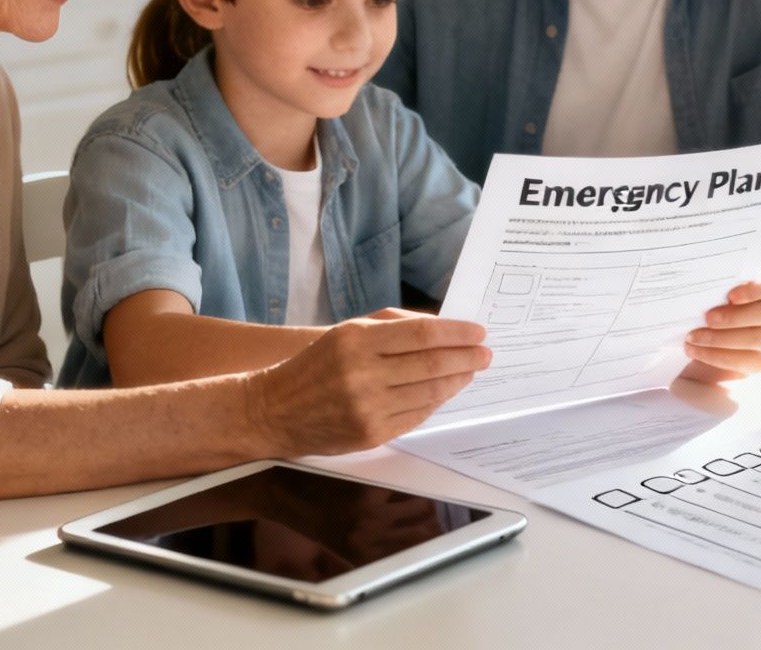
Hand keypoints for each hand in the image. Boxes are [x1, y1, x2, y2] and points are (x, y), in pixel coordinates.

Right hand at [249, 311, 489, 453]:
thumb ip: (393, 325)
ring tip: (472, 370)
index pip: (422, 334)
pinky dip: (436, 401)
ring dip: (458, 380)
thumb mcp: (347, 331)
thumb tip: (442, 327)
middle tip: (486, 353)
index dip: (456, 333)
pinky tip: (446, 391)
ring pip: (430, 392)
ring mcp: (368, 408)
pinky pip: (417, 416)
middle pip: (432, 364)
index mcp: (356, 340)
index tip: (479, 331)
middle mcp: (363, 374)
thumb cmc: (316, 365)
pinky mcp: (371, 434)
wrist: (274, 410)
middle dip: (466, 358)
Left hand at [680, 267, 760, 383]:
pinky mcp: (759, 360)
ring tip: (693, 337)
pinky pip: (745, 361)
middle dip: (736, 316)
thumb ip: (711, 284)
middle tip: (707, 318)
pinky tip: (695, 350)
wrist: (696, 337)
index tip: (731, 296)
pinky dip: (716, 356)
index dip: (755, 289)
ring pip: (759, 338)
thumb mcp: (706, 292)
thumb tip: (698, 279)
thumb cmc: (703, 306)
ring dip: (722, 338)